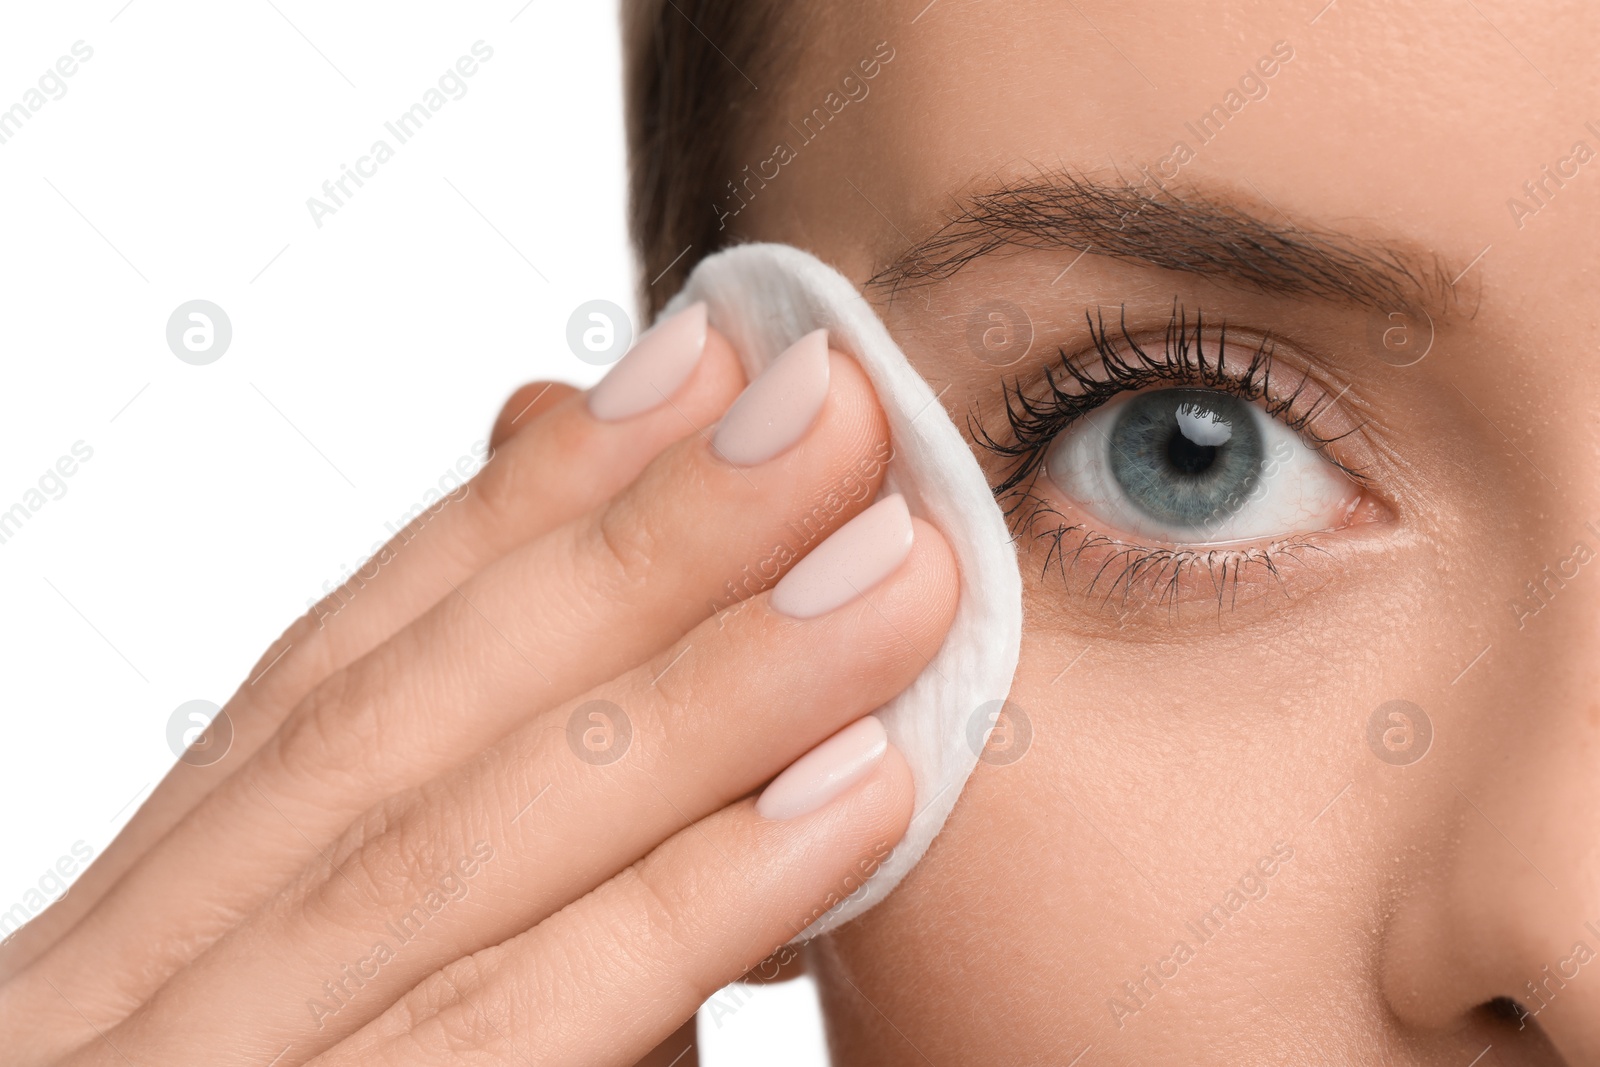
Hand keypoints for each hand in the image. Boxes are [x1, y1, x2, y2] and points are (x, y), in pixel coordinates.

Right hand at [0, 311, 957, 1065]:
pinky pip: (499, 1039)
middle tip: (827, 402)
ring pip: (460, 844)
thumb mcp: (375, 1009)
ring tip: (890, 563)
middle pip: (410, 713)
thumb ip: (503, 881)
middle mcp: (123, 997)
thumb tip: (686, 733)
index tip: (687, 359)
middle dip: (638, 542)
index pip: (346, 666)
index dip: (526, 500)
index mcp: (144, 940)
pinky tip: (848, 799)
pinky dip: (680, 907)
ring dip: (702, 689)